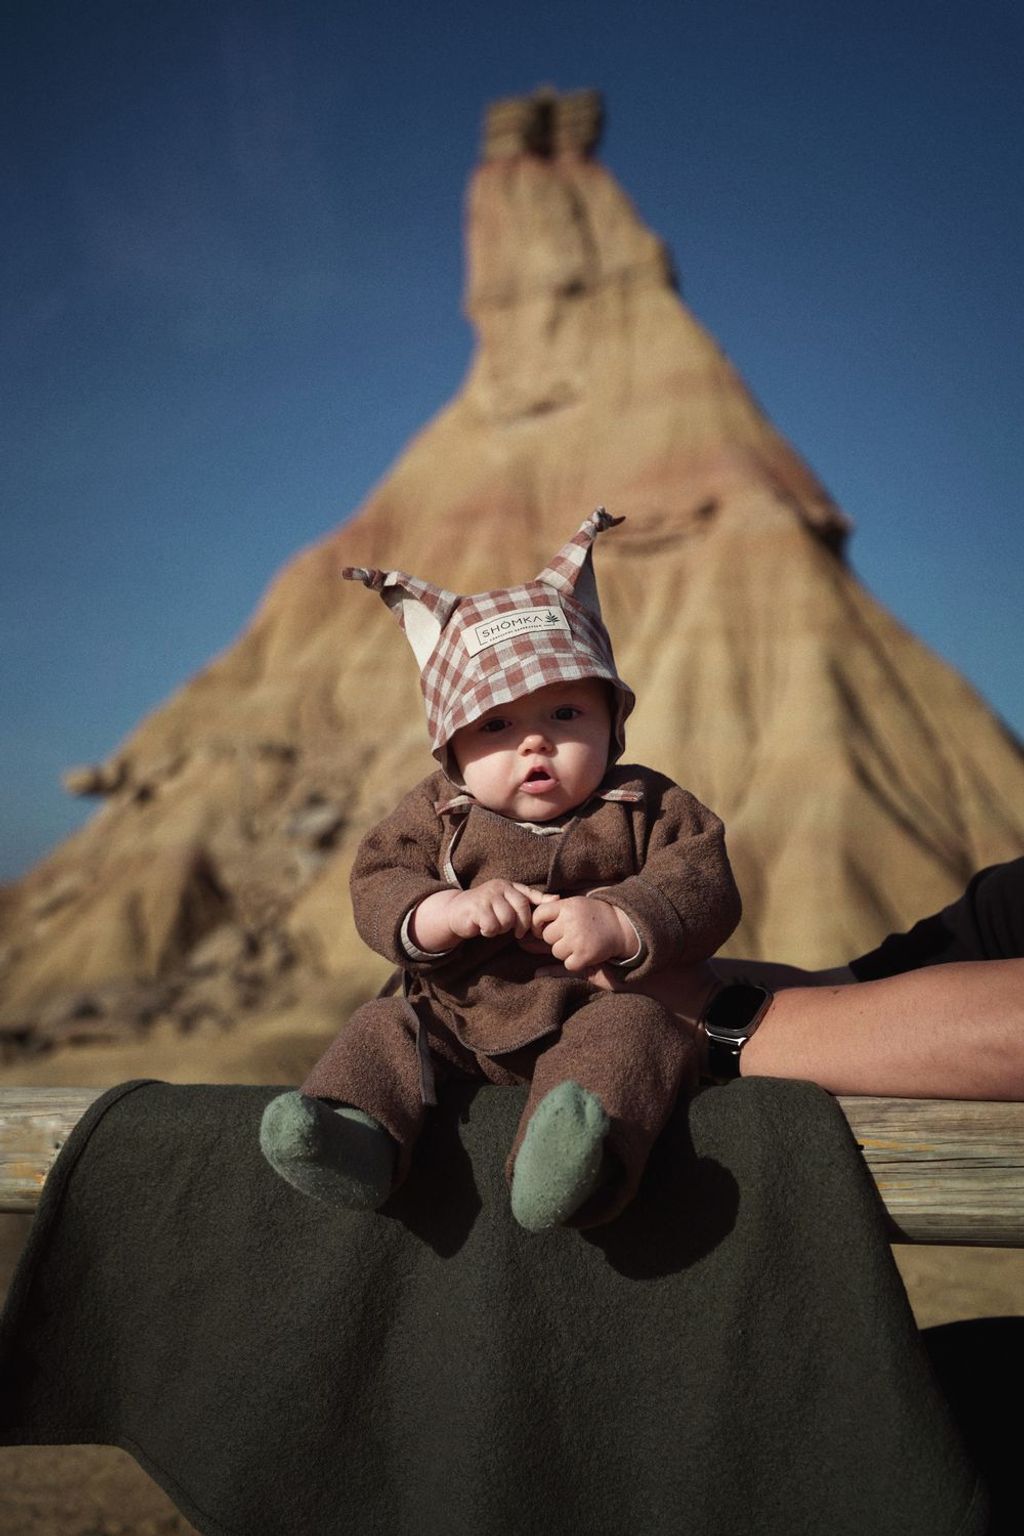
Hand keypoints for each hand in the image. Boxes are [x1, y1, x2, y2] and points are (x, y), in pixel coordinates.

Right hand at [411, 881, 544, 949]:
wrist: (456, 911)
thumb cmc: (487, 907)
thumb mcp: (508, 900)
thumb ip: (531, 899)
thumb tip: (557, 898)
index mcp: (507, 885)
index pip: (528, 898)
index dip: (533, 913)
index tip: (534, 925)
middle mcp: (497, 887)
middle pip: (520, 910)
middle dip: (521, 925)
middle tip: (516, 933)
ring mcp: (486, 897)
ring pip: (506, 921)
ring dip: (502, 929)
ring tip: (494, 926)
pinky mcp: (475, 909)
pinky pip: (492, 927)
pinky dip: (489, 932)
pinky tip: (483, 928)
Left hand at [530, 896, 636, 973]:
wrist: (621, 926)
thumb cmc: (592, 916)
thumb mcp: (573, 908)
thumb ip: (550, 918)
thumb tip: (523, 940)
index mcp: (567, 906)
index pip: (539, 915)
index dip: (538, 924)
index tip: (546, 927)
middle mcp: (571, 922)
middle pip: (547, 936)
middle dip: (556, 938)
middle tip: (572, 934)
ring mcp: (578, 939)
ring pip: (556, 951)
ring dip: (565, 951)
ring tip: (580, 942)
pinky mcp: (585, 955)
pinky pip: (568, 964)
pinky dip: (575, 962)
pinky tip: (585, 952)